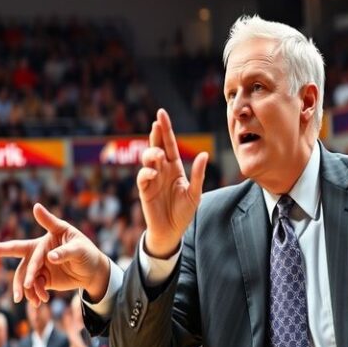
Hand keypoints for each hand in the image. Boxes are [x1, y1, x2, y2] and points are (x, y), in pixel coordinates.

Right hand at [0, 203, 109, 304]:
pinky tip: (40, 301)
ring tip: (30, 299)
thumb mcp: (79, 247)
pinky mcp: (43, 279)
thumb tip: (50, 257)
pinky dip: (35, 294)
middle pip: (17, 253)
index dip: (6, 245)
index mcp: (46, 239)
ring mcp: (40, 265)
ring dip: (24, 287)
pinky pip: (33, 287)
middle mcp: (39, 251)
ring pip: (24, 275)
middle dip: (2, 252)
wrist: (92, 270)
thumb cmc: (86, 252)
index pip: (27, 241)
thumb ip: (64, 251)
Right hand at [137, 109, 208, 257]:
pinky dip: (146, 173)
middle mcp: (162, 169)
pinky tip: (152, 174)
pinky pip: (142, 176)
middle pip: (156, 146)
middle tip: (156, 123)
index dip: (165, 129)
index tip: (161, 114)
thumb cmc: (184, 212)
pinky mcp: (145, 190)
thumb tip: (204, 154)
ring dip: (152, 154)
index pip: (169, 144)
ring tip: (158, 157)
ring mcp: (152, 178)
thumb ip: (199, 174)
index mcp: (175, 167)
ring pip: (147, 158)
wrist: (172, 231)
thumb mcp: (195, 193)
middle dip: (156, 133)